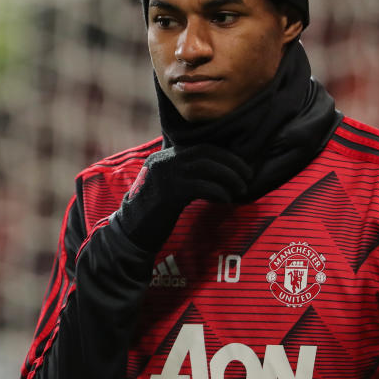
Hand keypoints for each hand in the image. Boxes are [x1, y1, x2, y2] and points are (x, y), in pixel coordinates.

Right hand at [115, 144, 251, 250]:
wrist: (131, 231)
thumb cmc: (153, 212)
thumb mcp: (167, 187)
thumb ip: (184, 176)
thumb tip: (215, 174)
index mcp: (164, 156)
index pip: (200, 147)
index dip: (224, 155)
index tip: (241, 167)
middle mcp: (164, 161)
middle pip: (205, 153)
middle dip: (231, 163)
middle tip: (247, 177)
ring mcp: (165, 175)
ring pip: (206, 167)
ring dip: (229, 177)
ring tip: (241, 189)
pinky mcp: (169, 192)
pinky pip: (201, 186)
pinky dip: (219, 191)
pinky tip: (226, 199)